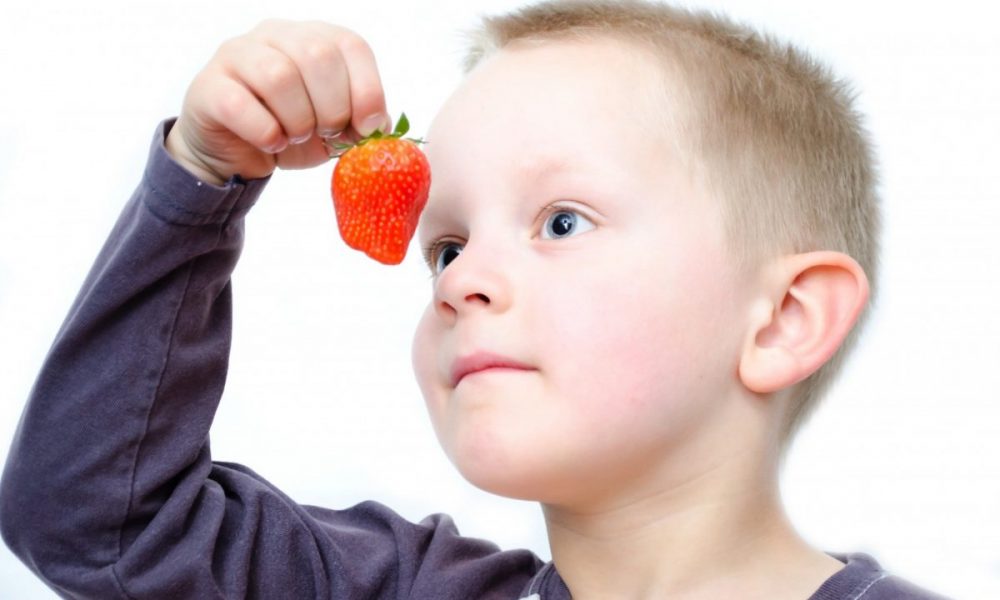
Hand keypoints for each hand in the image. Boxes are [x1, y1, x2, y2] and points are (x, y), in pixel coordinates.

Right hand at [165, 19, 389, 184]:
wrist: (237, 153)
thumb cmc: (290, 132)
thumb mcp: (336, 131)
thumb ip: (363, 122)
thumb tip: (381, 125)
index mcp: (315, 37)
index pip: (351, 45)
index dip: (367, 90)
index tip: (366, 127)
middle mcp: (276, 34)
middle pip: (317, 55)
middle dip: (331, 108)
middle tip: (325, 133)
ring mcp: (238, 53)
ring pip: (278, 76)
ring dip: (297, 120)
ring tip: (294, 136)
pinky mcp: (209, 84)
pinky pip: (240, 103)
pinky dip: (265, 132)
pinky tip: (271, 142)